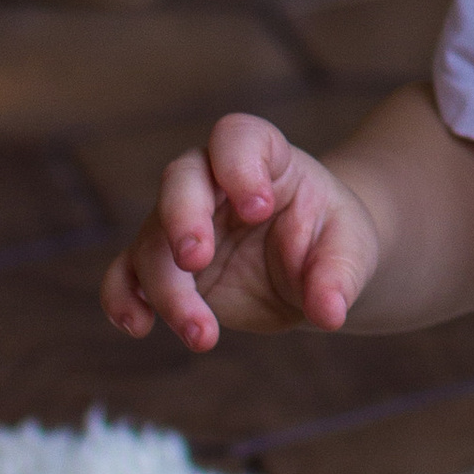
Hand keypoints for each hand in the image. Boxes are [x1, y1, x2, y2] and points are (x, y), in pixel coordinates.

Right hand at [99, 111, 383, 352]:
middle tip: (197, 260)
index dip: (240, 166)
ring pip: (152, 239)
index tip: (259, 207)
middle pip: (180, 181)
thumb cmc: (331, 240)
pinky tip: (137, 325)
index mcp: (263, 157)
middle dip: (183, 218)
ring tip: (203, 334)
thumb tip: (329, 313)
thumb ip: (339, 276)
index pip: (237, 139)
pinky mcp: (165, 266)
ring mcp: (182, 222)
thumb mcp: (350, 252)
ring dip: (167, 287)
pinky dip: (123, 297)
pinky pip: (128, 274)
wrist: (312, 267)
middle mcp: (213, 182)